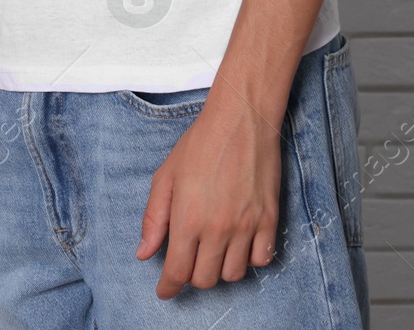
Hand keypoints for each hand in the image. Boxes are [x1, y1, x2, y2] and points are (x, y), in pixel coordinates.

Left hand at [136, 90, 281, 297]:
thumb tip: (144, 253)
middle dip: (192, 275)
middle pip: (205, 279)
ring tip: (213, 249)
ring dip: (220, 269)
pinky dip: (249, 259)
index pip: (177, 272)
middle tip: (188, 258)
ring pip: (233, 275)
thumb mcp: (166, 177)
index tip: (165, 292)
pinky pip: (261, 260)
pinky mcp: (269, 220)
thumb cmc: (199, 144)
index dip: (168, 288)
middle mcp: (217, 229)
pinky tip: (240, 243)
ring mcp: (246, 226)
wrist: (241, 121)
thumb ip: (154, 218)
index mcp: (187, 219)